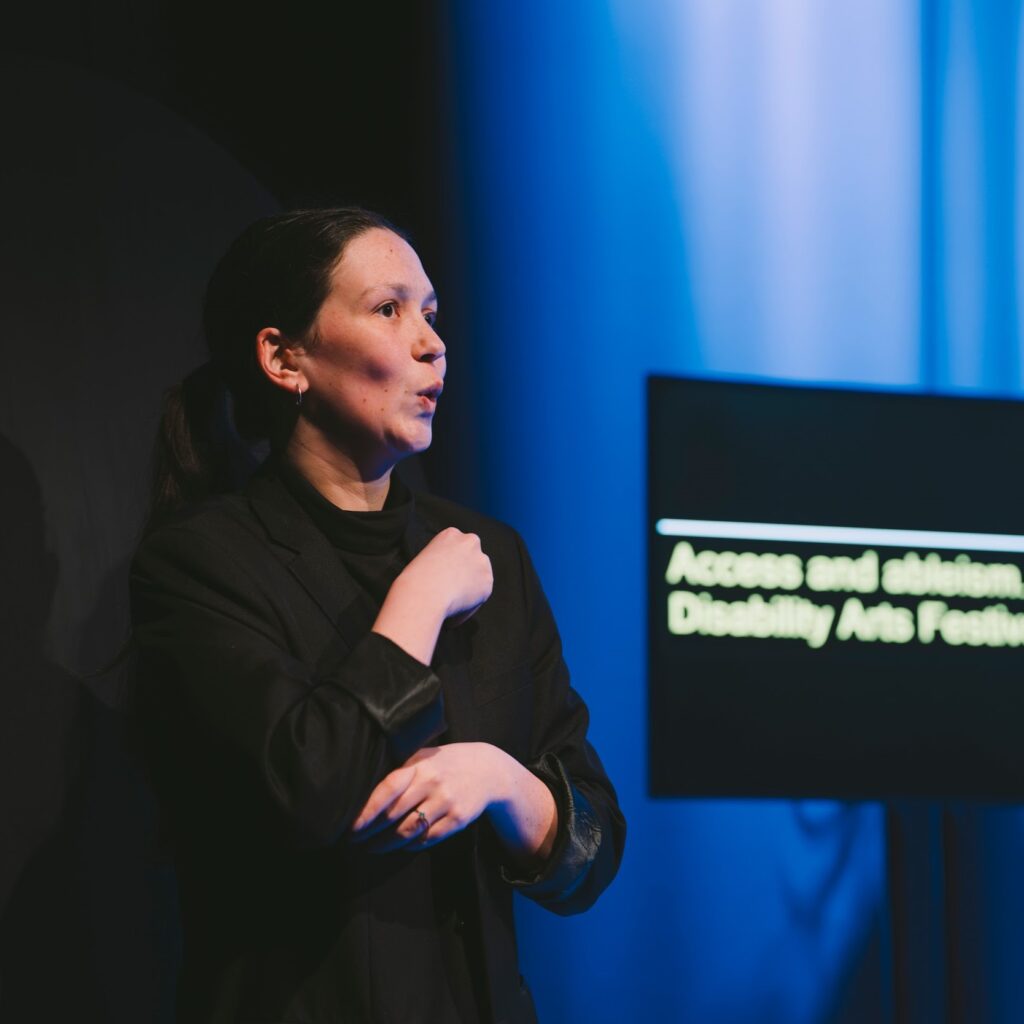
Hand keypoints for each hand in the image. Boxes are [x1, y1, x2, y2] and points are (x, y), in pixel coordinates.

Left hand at [350, 743, 505, 852]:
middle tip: (355, 841)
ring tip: (373, 848)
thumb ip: (400, 771)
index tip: (352, 826)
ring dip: (387, 844)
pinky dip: (412, 845)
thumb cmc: (446, 763)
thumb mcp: (424, 757)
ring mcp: (446, 802)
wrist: (488, 770)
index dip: (367, 810)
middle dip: (371, 832)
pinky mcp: (458, 819)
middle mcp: (432, 783)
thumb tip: (364, 792)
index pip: (387, 788)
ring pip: (409, 831)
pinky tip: (402, 846)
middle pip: (394, 815)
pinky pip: (429, 838)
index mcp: (419, 765)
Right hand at [372, 529, 492, 663]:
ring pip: (480, 575)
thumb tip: (448, 580)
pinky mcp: (487, 580)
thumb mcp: (424, 560)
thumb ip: (441, 563)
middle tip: (454, 588)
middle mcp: (470, 542)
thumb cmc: (415, 581)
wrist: (424, 594)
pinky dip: (471, 604)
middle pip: (473, 557)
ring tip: (454, 602)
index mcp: (451, 534)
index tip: (447, 575)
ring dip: (472, 586)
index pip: (458, 547)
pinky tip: (457, 609)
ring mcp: (481, 560)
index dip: (453, 563)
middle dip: (467, 571)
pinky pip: (481, 595)